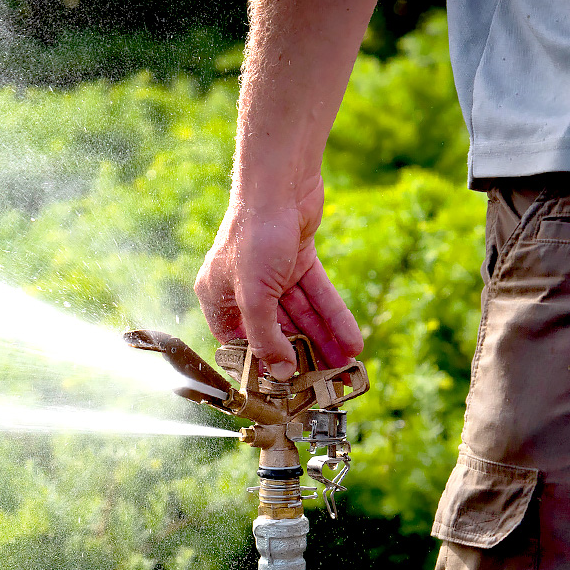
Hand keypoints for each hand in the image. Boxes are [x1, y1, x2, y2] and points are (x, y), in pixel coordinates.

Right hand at [194, 175, 362, 375]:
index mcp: (218, 296)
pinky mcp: (298, 260)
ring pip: (301, 314)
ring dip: (324, 338)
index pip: (238, 342)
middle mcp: (243, 287)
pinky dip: (334, 316)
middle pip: (275, 330)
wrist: (281, 182)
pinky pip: (318, 295)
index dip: (260, 364)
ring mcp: (272, 273)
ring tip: (346, 364)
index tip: (284, 388)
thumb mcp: (254, 295)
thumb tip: (280, 373)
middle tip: (325, 379)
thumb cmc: (254, 234)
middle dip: (302, 353)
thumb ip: (266, 337)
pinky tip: (352, 338)